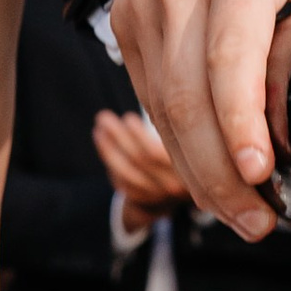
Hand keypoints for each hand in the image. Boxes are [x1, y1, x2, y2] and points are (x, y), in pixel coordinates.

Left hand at [93, 107, 187, 239]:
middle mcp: (175, 186)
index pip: (157, 154)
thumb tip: (158, 88)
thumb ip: (177, 119)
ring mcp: (158, 197)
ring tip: (99, 129)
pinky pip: (122, 182)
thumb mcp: (190, 133)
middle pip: (139, 161)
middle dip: (118, 137)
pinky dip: (110, 161)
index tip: (128, 118)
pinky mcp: (144, 202)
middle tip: (103, 117)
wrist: (189, 184)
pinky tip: (103, 143)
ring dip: (108, 149)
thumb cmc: (189, 145)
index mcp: (192, 168)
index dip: (139, 135)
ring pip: (126, 173)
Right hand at [108, 0, 290, 238]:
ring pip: (160, 109)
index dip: (240, 121)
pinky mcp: (126, 22)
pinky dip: (180, 146)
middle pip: (187, 98)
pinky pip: (148, 99)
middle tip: (260, 222)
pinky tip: (214, 177)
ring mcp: (145, 1)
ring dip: (198, 173)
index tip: (260, 172)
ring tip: (243, 214)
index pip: (230, 52)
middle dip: (220, 175)